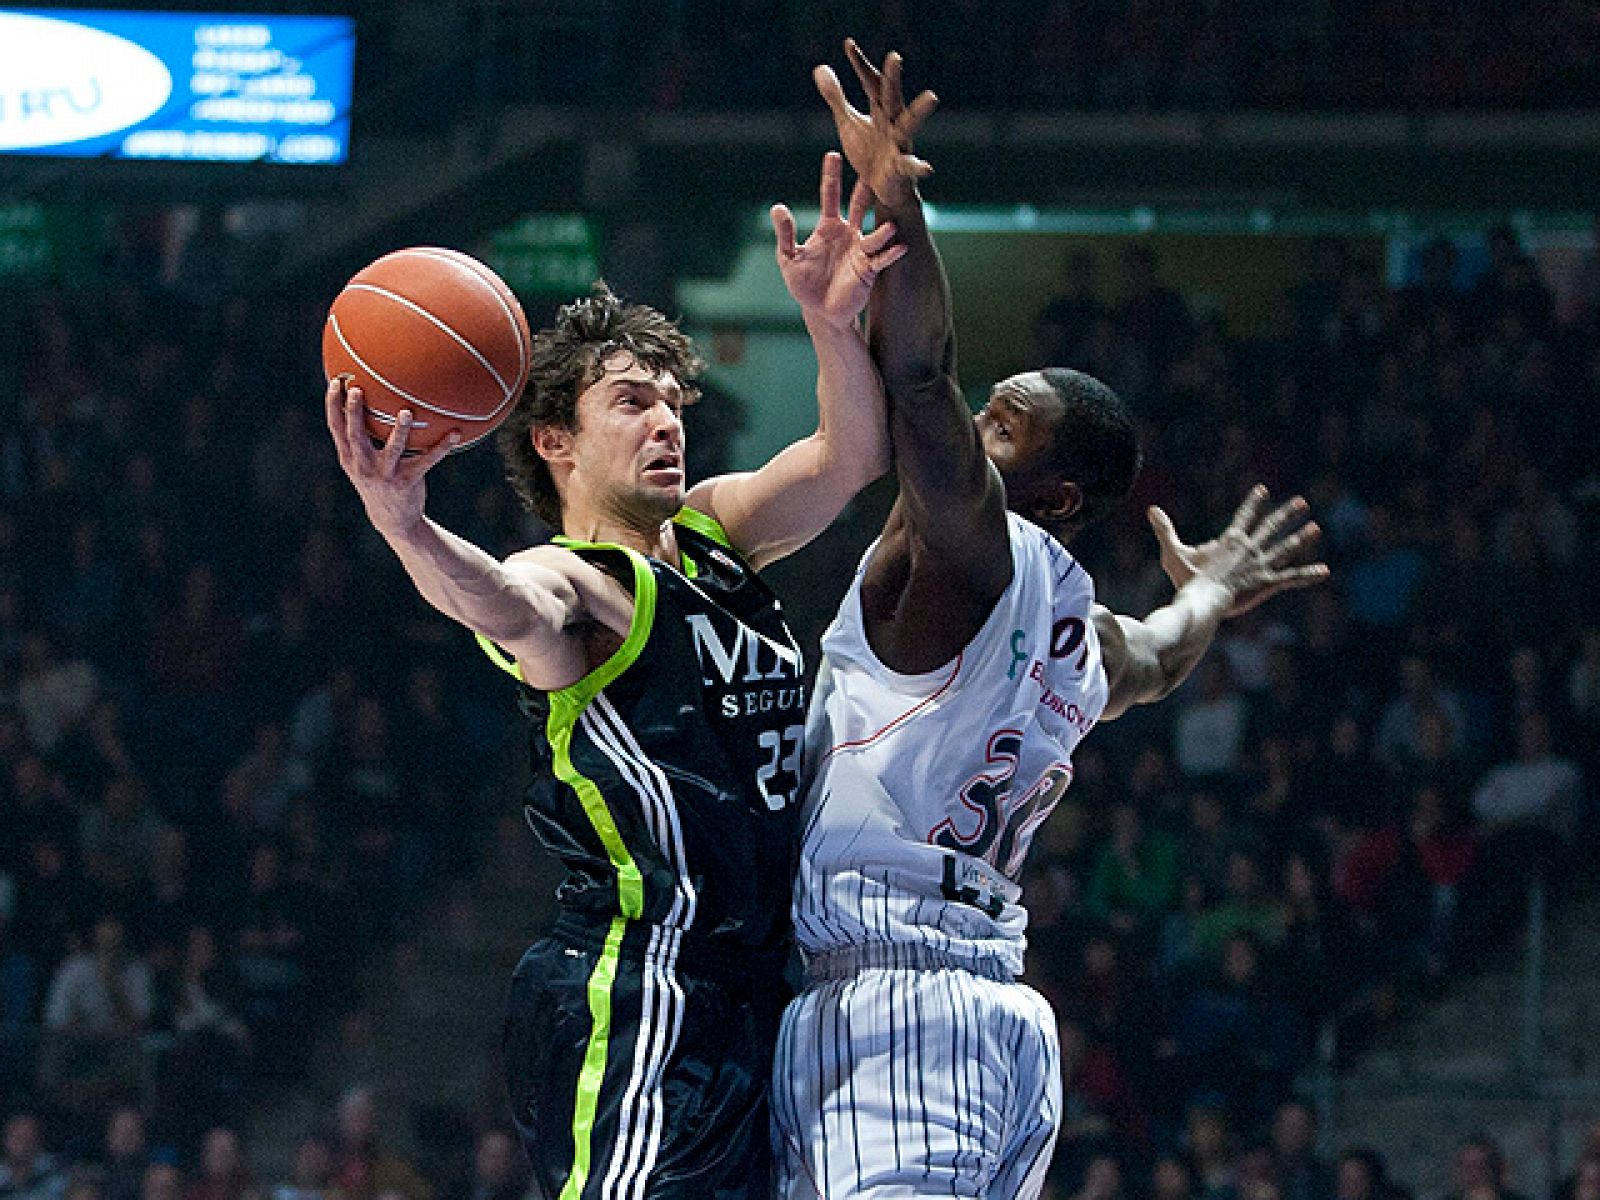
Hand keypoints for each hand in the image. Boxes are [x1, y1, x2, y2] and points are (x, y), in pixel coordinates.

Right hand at [325, 377, 457, 540]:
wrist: (392, 519)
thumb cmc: (377, 480)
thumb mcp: (361, 462)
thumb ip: (360, 438)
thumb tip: (365, 402)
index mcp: (350, 457)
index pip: (336, 427)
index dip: (333, 405)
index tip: (336, 382)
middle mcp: (364, 465)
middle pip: (356, 436)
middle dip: (354, 413)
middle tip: (356, 390)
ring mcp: (385, 474)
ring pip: (393, 450)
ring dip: (399, 431)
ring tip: (406, 412)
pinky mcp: (407, 482)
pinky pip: (426, 461)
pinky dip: (442, 447)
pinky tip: (455, 433)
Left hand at [771, 151, 906, 328]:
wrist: (821, 312)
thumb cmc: (804, 284)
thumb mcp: (789, 258)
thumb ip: (786, 234)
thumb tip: (777, 208)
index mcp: (828, 227)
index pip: (830, 196)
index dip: (831, 176)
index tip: (833, 155)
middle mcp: (849, 233)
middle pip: (860, 206)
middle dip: (865, 189)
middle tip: (875, 170)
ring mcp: (861, 250)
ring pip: (874, 234)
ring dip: (882, 230)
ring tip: (889, 226)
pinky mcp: (869, 270)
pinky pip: (882, 259)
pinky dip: (891, 253)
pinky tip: (900, 246)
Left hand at [814, 38, 938, 207]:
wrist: (884, 188)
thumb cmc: (868, 152)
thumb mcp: (849, 123)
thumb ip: (836, 97)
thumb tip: (820, 67)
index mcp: (879, 110)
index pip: (869, 82)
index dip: (859, 65)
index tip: (848, 45)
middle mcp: (893, 123)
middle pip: (892, 97)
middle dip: (893, 79)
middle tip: (895, 58)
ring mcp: (899, 145)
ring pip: (910, 125)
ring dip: (919, 112)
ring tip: (932, 97)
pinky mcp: (901, 169)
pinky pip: (910, 166)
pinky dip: (919, 167)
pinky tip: (928, 168)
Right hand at [1148, 485, 1328, 616]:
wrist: (1203, 600)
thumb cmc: (1187, 579)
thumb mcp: (1174, 553)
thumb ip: (1165, 530)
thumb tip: (1151, 508)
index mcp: (1231, 541)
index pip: (1244, 516)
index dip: (1253, 502)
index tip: (1262, 490)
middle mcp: (1250, 549)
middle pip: (1271, 527)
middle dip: (1287, 514)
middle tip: (1301, 502)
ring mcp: (1260, 566)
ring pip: (1286, 548)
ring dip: (1301, 538)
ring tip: (1316, 527)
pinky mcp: (1267, 583)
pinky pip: (1291, 578)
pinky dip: (1308, 574)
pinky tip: (1325, 571)